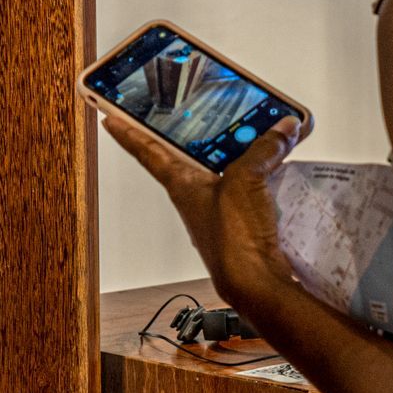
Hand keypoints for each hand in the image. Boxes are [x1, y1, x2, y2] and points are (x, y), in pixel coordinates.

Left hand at [101, 114, 301, 305]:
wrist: (255, 283)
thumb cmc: (233, 240)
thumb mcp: (246, 179)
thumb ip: (264, 149)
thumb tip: (281, 128)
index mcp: (182, 184)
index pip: (146, 150)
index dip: (128, 132)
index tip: (111, 116)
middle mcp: (195, 197)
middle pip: (189, 156)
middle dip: (197, 133)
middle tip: (196, 110)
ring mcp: (218, 211)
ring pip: (224, 171)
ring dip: (240, 152)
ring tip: (259, 131)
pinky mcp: (242, 223)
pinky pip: (250, 189)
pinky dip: (263, 174)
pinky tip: (279, 166)